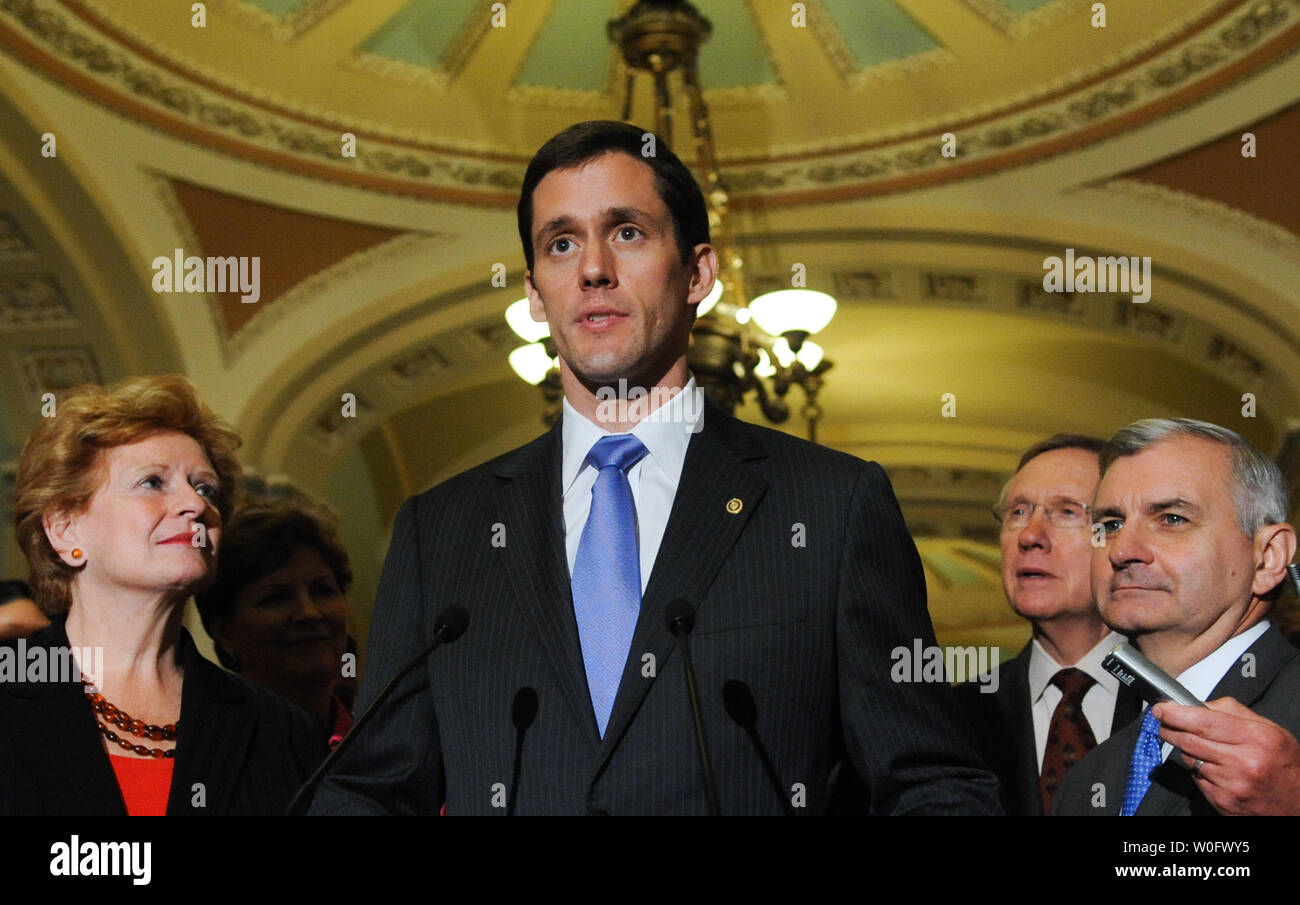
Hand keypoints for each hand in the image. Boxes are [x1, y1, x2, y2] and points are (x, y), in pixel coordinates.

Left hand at [1153, 697, 1299, 815]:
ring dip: (1185, 749)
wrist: (1298, 803)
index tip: (1161, 708)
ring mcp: (1230, 785)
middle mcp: (1243, 763)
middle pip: (1189, 740)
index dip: (1176, 713)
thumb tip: (1200, 704)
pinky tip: (1211, 767)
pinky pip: (1196, 778)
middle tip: (1163, 721)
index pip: (1204, 721)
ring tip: (1198, 745)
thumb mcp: (1270, 730)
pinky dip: (1197, 769)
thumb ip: (1234, 712)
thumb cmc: (1285, 766)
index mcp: (1256, 739)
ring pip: (1189, 759)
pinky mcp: (1222, 801)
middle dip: (1170, 728)